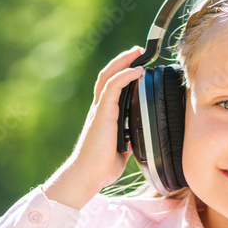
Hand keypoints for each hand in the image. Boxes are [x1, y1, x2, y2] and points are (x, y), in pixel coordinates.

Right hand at [70, 45, 144, 191]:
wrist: (88, 175)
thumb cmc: (101, 167)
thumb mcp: (121, 150)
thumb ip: (127, 140)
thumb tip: (136, 139)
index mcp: (104, 116)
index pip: (111, 87)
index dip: (122, 73)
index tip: (137, 65)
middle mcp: (100, 109)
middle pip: (109, 76)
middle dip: (123, 61)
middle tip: (138, 52)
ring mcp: (100, 110)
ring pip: (109, 77)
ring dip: (123, 62)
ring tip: (137, 53)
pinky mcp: (102, 113)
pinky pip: (113, 88)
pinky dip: (125, 76)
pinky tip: (137, 71)